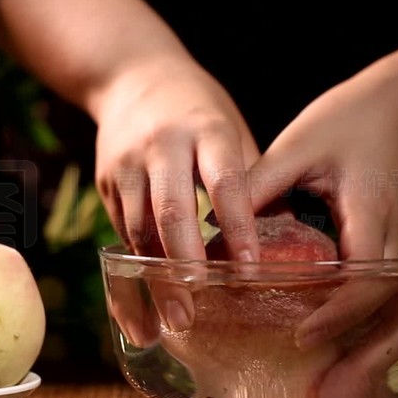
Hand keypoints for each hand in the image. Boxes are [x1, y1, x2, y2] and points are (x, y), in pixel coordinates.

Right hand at [94, 59, 259, 334]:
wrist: (132, 76)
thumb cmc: (198, 112)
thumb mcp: (231, 129)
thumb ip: (253, 180)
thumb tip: (291, 241)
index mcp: (206, 130)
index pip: (225, 183)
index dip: (237, 228)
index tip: (249, 271)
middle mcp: (162, 145)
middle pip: (171, 214)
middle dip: (183, 268)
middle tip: (193, 315)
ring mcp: (128, 163)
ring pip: (139, 229)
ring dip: (154, 279)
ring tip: (172, 321)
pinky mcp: (105, 181)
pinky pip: (121, 232)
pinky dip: (136, 269)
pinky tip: (148, 301)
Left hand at [247, 64, 397, 397]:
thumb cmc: (349, 120)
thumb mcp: (299, 145)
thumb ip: (257, 187)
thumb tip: (212, 230)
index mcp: (373, 216)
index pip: (368, 281)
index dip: (338, 314)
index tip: (302, 335)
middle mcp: (393, 242)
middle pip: (397, 314)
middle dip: (370, 359)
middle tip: (328, 397)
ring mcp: (395, 251)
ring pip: (397, 315)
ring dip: (372, 355)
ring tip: (335, 394)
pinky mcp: (386, 253)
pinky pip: (384, 302)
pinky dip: (365, 331)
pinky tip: (334, 351)